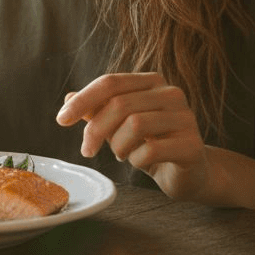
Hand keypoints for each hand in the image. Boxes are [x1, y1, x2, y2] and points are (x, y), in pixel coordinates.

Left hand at [55, 72, 212, 201]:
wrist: (189, 173)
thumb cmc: (150, 144)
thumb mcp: (118, 126)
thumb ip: (97, 110)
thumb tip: (68, 97)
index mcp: (151, 82)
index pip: (110, 82)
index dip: (82, 100)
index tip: (61, 120)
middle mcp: (171, 93)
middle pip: (119, 104)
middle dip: (95, 130)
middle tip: (87, 150)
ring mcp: (185, 118)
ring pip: (135, 125)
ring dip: (118, 146)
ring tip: (121, 154)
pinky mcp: (193, 145)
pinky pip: (151, 151)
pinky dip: (136, 160)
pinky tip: (139, 162)